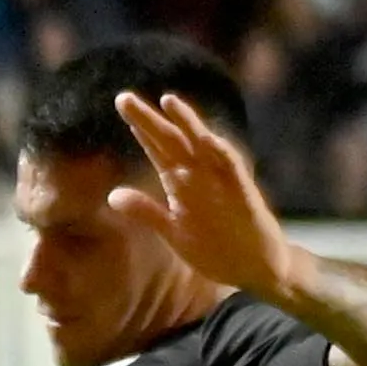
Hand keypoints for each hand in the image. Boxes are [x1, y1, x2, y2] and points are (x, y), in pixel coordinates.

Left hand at [108, 92, 304, 304]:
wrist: (255, 267)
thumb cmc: (215, 248)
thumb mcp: (172, 231)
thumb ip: (145, 211)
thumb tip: (111, 196)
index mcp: (182, 183)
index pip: (158, 149)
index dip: (141, 128)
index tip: (123, 105)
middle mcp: (200, 176)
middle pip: (171, 141)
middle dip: (149, 120)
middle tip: (123, 98)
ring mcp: (222, 182)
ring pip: (202, 146)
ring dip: (187, 124)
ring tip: (167, 101)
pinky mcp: (243, 195)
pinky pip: (233, 170)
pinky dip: (222, 153)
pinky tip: (207, 138)